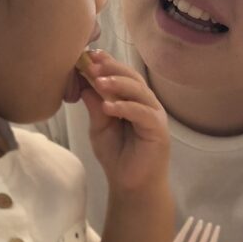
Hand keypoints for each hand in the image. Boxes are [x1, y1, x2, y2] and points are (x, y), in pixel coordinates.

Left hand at [79, 51, 168, 190]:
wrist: (132, 186)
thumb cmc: (118, 156)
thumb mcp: (100, 127)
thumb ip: (95, 106)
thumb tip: (83, 83)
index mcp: (134, 100)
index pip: (123, 76)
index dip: (108, 64)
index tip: (89, 55)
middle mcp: (147, 104)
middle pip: (133, 78)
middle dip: (113, 68)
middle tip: (93, 63)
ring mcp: (154, 115)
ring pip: (139, 91)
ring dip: (118, 84)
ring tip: (99, 81)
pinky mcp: (158, 129)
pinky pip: (142, 113)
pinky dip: (126, 107)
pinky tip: (109, 106)